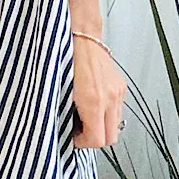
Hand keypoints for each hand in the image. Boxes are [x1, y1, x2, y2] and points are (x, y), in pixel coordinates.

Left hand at [71, 33, 125, 147]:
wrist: (80, 35)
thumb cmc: (64, 58)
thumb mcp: (58, 89)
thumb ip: (64, 113)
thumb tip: (64, 130)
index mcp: (93, 100)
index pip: (97, 140)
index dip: (83, 144)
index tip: (72, 138)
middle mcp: (110, 98)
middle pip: (110, 138)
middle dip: (94, 139)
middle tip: (78, 131)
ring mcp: (118, 92)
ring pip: (115, 125)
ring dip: (101, 126)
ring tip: (84, 116)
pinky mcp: (121, 86)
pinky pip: (117, 110)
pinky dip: (106, 113)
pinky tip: (92, 104)